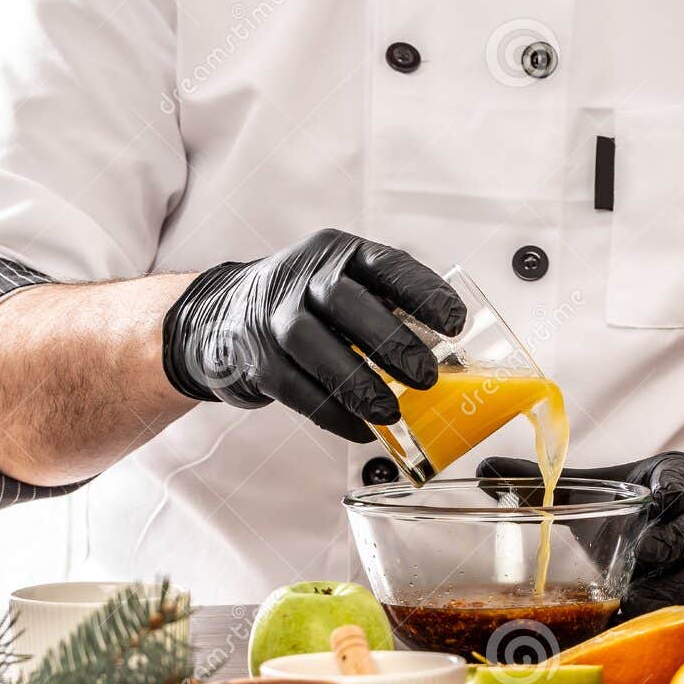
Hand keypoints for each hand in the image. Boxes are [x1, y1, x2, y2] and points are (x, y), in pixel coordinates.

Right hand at [161, 229, 464, 441]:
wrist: (227, 314)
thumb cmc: (311, 305)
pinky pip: (293, 387)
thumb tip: (456, 363)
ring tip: (390, 412)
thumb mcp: (349, 288)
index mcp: (340, 254)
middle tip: (426, 376)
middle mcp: (303, 277)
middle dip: (389, 340)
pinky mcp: (256, 357)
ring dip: (356, 382)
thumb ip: (393, 312)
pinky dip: (331, 412)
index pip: (386, 265)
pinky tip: (361, 429)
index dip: (423, 293)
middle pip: (345, 300)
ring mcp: (273, 316)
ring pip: (312, 344)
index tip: (456, 324)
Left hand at [477, 452, 683, 639]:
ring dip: (666, 599)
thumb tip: (483, 472)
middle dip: (661, 556)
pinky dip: (682, 633)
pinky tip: (650, 644)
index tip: (651, 498)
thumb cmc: (644, 510)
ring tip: (627, 616)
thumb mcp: (607, 487)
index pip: (682, 481)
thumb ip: (553, 482)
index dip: (668, 491)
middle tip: (624, 577)